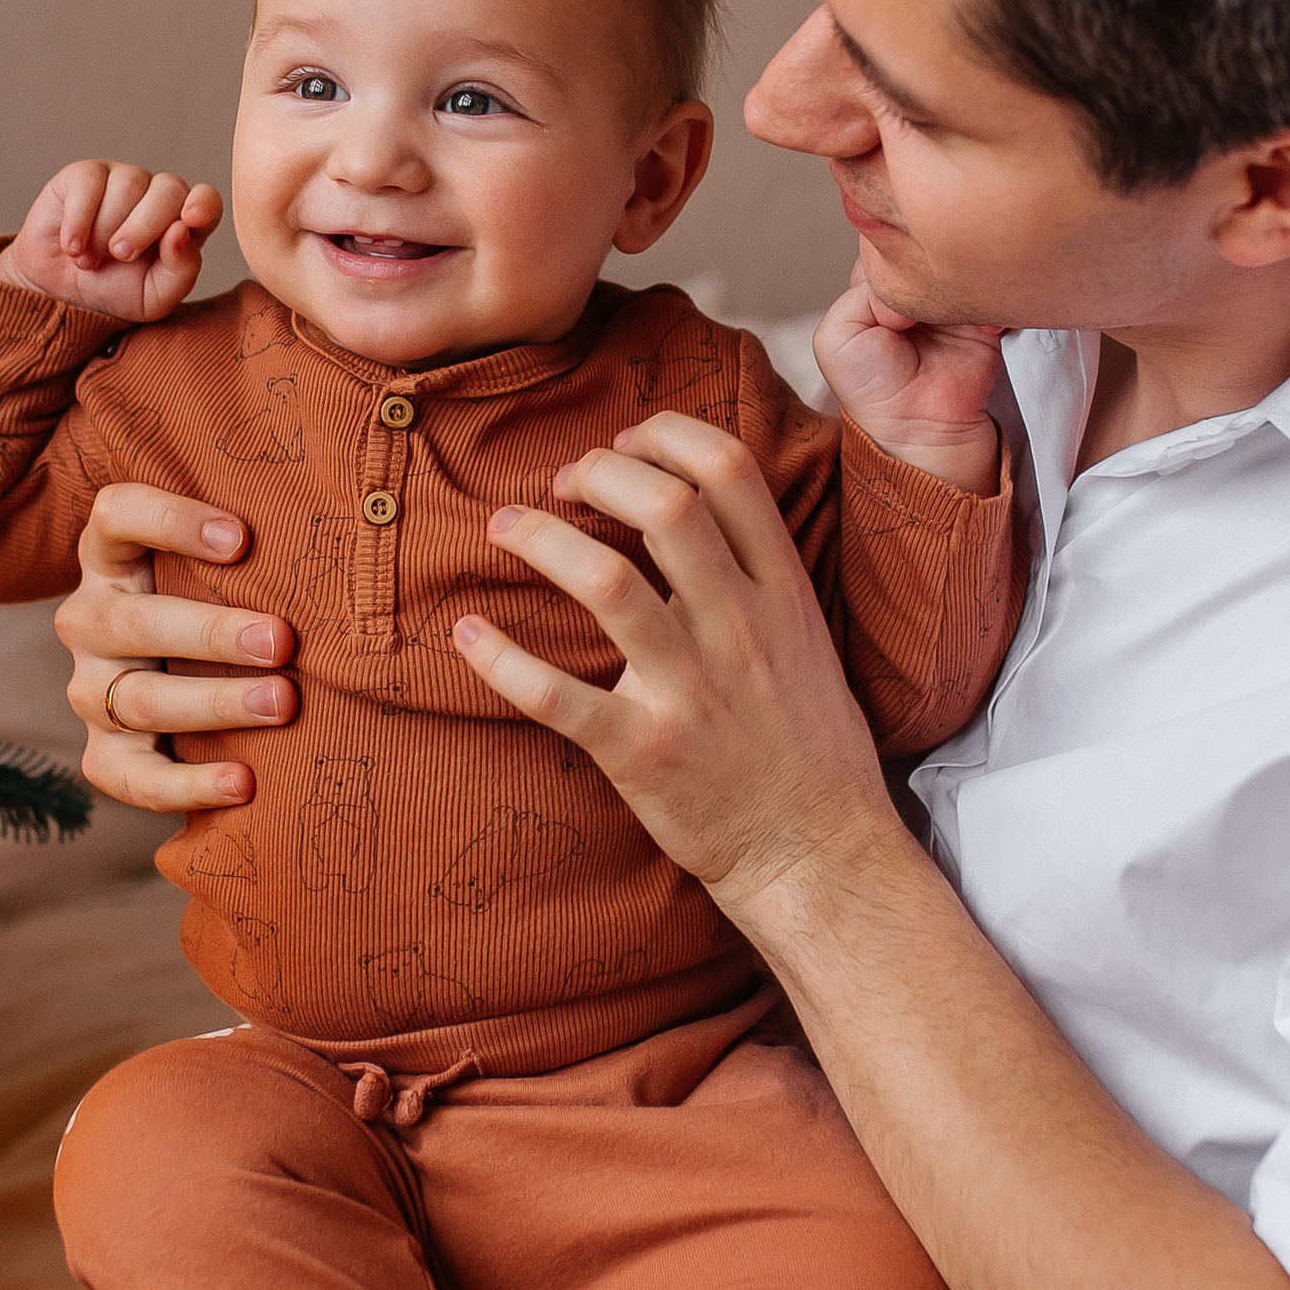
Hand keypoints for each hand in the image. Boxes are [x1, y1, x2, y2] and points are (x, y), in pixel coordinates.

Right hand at [0, 163, 223, 320]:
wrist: (61, 294)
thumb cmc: (115, 291)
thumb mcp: (154, 297)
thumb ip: (180, 270)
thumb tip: (181, 232)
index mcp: (183, 222)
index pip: (207, 200)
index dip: (203, 204)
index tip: (191, 220)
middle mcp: (157, 195)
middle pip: (169, 189)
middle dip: (144, 227)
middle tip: (120, 256)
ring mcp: (121, 179)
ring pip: (128, 186)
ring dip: (106, 231)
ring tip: (90, 261)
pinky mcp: (83, 176)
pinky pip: (89, 184)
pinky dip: (79, 221)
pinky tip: (72, 246)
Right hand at [55, 484, 297, 812]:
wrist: (185, 676)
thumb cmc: (222, 599)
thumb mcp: (225, 562)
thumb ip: (259, 541)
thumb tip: (360, 510)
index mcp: (111, 557)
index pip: (118, 516)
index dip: (171, 523)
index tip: (241, 538)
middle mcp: (90, 620)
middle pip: (135, 623)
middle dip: (213, 634)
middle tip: (283, 641)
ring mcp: (90, 690)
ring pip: (139, 700)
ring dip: (214, 703)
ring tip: (282, 703)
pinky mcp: (103, 755)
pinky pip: (133, 778)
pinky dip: (188, 785)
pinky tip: (244, 781)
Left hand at [450, 411, 902, 916]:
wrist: (820, 853)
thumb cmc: (808, 746)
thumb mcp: (807, 639)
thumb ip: (754, 573)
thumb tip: (691, 506)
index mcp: (780, 592)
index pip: (729, 471)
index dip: (665, 435)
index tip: (625, 443)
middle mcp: (739, 629)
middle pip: (665, 506)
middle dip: (598, 472)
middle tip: (561, 483)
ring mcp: (691, 692)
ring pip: (607, 583)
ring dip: (541, 541)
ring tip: (505, 528)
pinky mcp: (644, 753)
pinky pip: (557, 698)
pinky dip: (501, 660)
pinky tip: (469, 634)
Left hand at [812, 257, 1006, 491]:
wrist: (919, 427)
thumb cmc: (872, 388)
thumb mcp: (838, 337)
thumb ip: (859, 292)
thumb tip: (903, 279)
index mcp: (873, 291)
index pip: (883, 249)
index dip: (889, 256)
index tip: (894, 275)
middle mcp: (912, 292)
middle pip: (924, 252)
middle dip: (927, 265)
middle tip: (926, 294)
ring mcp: (948, 303)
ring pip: (958, 268)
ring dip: (961, 282)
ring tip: (953, 311)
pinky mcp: (983, 320)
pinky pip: (992, 293)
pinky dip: (991, 304)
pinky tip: (982, 329)